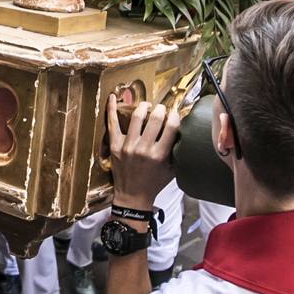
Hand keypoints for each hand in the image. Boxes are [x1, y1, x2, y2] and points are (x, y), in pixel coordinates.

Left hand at [107, 92, 180, 208]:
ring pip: (136, 117)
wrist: (132, 197)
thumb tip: (181, 129)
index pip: (171, 126)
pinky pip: (112, 123)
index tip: (174, 113)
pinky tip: (114, 97)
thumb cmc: (154, 183)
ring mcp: (127, 146)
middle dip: (161, 109)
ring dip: (144, 106)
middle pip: (155, 118)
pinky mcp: (115, 146)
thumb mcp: (171, 169)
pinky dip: (112, 108)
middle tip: (161, 109)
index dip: (175, 115)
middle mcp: (144, 149)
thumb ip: (176, 150)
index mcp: (160, 155)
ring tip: (147, 105)